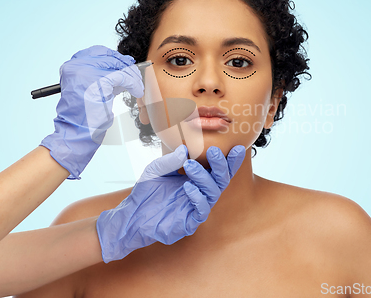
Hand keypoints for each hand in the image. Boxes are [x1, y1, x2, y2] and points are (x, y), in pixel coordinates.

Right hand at [40, 45, 143, 178]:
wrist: (77, 132)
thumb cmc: (84, 115)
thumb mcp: (91, 89)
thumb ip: (103, 75)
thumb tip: (123, 66)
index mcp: (72, 66)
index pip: (98, 51)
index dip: (115, 57)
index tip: (127, 63)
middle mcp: (76, 66)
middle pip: (109, 57)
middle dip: (126, 66)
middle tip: (137, 75)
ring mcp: (86, 73)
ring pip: (118, 66)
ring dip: (133, 76)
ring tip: (138, 87)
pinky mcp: (98, 82)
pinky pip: (123, 77)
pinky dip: (133, 84)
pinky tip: (137, 91)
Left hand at [96, 144, 245, 262]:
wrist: (133, 215)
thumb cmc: (147, 191)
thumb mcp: (156, 169)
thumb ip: (171, 160)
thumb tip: (186, 150)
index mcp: (197, 180)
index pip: (217, 169)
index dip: (230, 161)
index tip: (237, 148)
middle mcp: (201, 192)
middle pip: (221, 180)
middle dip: (221, 165)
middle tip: (214, 151)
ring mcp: (197, 207)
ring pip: (213, 192)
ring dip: (204, 177)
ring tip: (190, 165)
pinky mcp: (190, 221)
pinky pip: (202, 209)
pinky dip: (197, 196)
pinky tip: (187, 187)